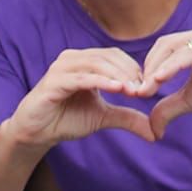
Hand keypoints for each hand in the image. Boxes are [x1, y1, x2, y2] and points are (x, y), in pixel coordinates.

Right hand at [6, 48, 152, 151]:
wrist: (37, 133)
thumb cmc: (66, 119)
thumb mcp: (102, 118)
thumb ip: (126, 118)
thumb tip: (154, 131)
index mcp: (85, 61)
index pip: (116, 57)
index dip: (134, 69)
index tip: (149, 88)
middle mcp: (73, 59)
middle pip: (109, 57)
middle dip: (129, 73)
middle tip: (144, 90)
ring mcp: (61, 68)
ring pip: (96, 64)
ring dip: (118, 76)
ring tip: (134, 90)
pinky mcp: (53, 82)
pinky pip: (81, 77)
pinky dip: (100, 81)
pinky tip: (116, 89)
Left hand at [142, 25, 191, 138]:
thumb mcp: (191, 100)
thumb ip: (168, 106)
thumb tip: (151, 126)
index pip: (163, 48)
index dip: (147, 68)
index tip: (136, 92)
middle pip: (164, 45)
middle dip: (148, 68)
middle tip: (137, 91)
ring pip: (174, 48)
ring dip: (156, 69)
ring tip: (146, 89)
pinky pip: (190, 54)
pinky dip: (172, 66)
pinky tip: (160, 80)